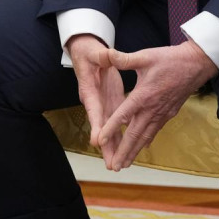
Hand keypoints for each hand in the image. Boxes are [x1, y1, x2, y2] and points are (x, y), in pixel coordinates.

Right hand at [67, 34, 125, 167]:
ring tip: (119, 165)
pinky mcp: (111, 104)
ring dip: (114, 147)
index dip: (96, 125)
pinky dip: (122, 136)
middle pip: (101, 127)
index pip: (93, 110)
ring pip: (109, 129)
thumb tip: (107, 55)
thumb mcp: (95, 52)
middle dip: (106, 147)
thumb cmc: (89, 53)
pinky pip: (117, 123)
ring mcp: (103, 105)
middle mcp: (95, 102)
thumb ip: (102, 56)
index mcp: (89, 91)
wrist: (87, 53)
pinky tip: (131, 148)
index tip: (97, 142)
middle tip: (111, 165)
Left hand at [96, 41, 218, 170]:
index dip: (111, 128)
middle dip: (123, 151)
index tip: (100, 142)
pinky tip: (141, 148)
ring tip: (124, 164)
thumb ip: (125, 59)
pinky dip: (146, 142)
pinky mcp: (168, 113)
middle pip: (134, 134)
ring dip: (134, 152)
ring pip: (145, 137)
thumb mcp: (145, 56)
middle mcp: (152, 109)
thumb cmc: (170, 59)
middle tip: (113, 167)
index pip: (123, 115)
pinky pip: (155, 131)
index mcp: (143, 95)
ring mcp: (161, 113)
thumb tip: (107, 54)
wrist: (196, 65)